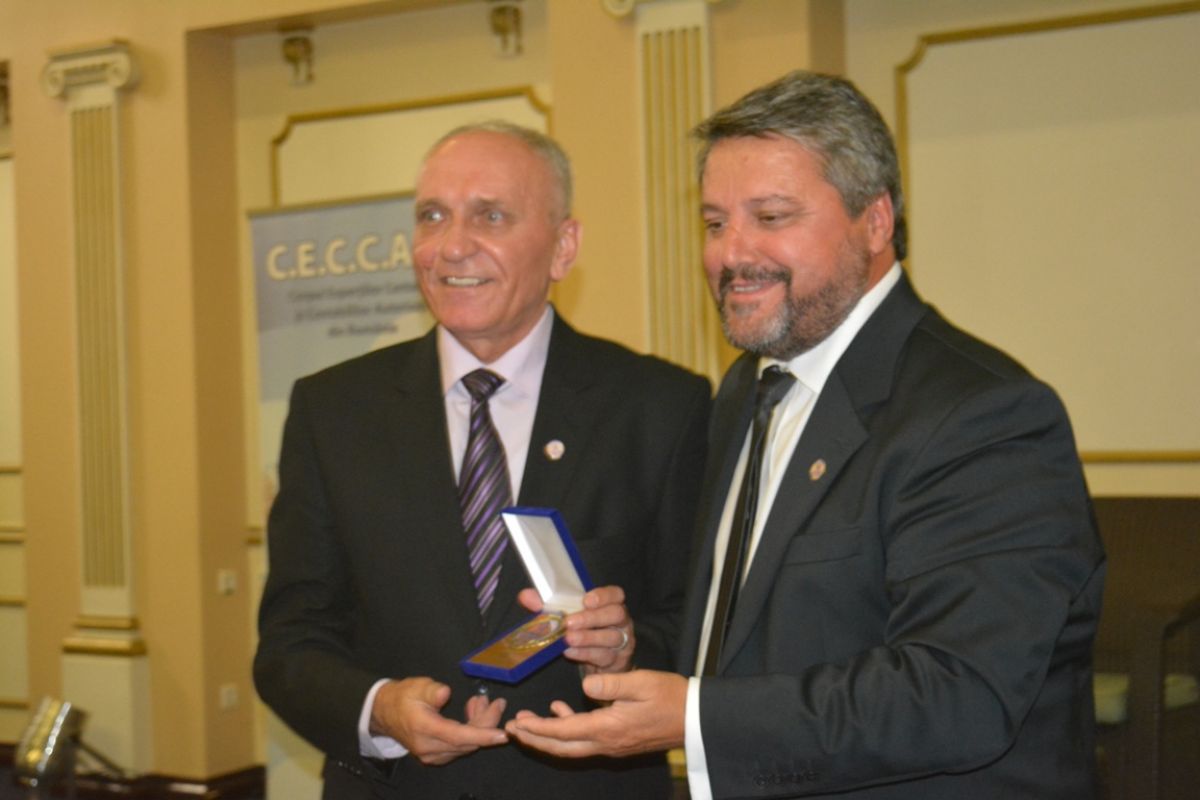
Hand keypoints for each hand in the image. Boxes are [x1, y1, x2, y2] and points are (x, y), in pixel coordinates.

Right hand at [370, 677, 507, 764]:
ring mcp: (431, 755)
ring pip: (465, 746)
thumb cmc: (402, 696)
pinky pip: (459, 747)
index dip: (483, 735)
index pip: (459, 736)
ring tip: (481, 702)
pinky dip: (470, 732)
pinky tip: (472, 713)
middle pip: (467, 742)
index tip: (503, 734)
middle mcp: (429, 748)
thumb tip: (445, 693)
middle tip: (497, 702)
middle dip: (486, 723)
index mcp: (424, 729)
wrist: (383, 712)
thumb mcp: (416, 687)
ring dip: (479, 726)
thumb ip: (432, 690)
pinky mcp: (434, 755)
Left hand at [505, 669, 686, 757]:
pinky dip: (568, 728)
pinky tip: (562, 710)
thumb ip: (612, 684)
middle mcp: (606, 743)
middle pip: (561, 747)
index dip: (538, 728)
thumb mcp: (643, 682)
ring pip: (571, 746)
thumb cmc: (671, 697)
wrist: (695, 719)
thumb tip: (585, 687)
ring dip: (548, 736)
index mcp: (608, 728)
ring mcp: (612, 745)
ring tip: (529, 722)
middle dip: (534, 739)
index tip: (517, 723)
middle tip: (511, 729)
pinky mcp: (618, 741)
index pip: (564, 732)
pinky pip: (585, 740)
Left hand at [518, 585, 635, 673]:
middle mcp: (620, 621)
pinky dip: (585, 654)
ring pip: (611, 637)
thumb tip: (526, 596)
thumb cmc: (582, 630)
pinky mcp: (617, 661)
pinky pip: (604, 656)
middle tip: (569, 623)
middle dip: (591, 618)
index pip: (616, 594)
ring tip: (568, 639)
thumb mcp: (566, 614)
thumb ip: (547, 604)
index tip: (586, 600)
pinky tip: (571, 652)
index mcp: (610, 604)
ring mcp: (622, 641)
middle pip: (615, 614)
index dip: (603, 596)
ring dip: (588, 638)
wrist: (596, 660)